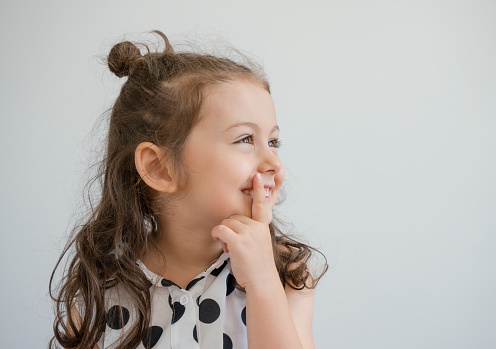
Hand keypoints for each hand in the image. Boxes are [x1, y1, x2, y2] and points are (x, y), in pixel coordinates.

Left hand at [211, 173, 279, 289]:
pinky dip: (218, 236)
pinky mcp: (238, 241)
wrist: (262, 282)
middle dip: (230, 229)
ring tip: (233, 249)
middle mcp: (257, 227)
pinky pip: (220, 229)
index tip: (256, 175)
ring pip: (226, 223)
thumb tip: (234, 225)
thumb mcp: (259, 244)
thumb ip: (251, 231)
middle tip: (236, 245)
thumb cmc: (257, 266)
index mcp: (263, 226)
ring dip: (224, 235)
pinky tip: (224, 246)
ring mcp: (249, 233)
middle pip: (234, 216)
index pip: (261, 204)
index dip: (258, 190)